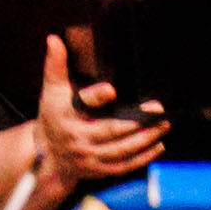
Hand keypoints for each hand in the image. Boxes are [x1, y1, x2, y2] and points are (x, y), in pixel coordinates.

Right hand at [41, 43, 165, 188]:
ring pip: (120, 150)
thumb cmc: (54, 115)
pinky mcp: (98, 169)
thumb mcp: (51, 90)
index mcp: (65, 114)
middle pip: (109, 130)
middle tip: (157, 111)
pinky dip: (142, 158)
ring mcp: (88, 156)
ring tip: (163, 125)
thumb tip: (54, 39)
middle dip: (135, 122)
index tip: (111, 90)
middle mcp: (77, 137)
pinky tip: (158, 145)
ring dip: (145, 139)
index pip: (81, 104)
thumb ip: (56, 65)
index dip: (95, 97)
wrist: (47, 152)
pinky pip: (123, 166)